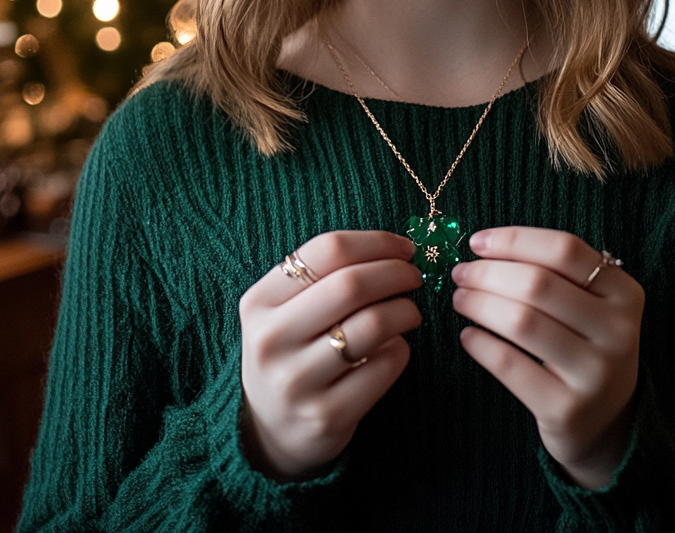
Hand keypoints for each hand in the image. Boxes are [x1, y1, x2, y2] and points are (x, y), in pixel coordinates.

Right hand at [239, 230, 422, 480]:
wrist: (269, 432)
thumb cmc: (291, 352)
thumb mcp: (284, 311)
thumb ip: (324, 276)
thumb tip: (396, 248)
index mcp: (260, 301)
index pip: (328, 250)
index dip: (376, 242)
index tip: (403, 248)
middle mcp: (271, 339)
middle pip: (352, 284)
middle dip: (396, 272)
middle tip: (414, 276)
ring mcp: (296, 381)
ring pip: (373, 324)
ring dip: (405, 310)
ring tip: (410, 312)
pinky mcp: (326, 415)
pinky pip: (384, 366)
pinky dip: (401, 350)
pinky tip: (394, 348)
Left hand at [451, 227, 642, 489]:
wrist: (604, 423)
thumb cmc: (583, 345)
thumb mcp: (588, 305)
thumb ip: (552, 272)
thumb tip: (484, 246)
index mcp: (624, 292)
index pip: (564, 249)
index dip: (514, 240)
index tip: (477, 242)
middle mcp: (618, 331)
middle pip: (538, 283)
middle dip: (488, 273)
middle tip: (460, 274)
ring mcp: (595, 373)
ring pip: (522, 322)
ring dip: (479, 304)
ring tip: (460, 299)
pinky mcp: (568, 410)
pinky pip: (510, 366)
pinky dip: (481, 345)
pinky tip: (468, 336)